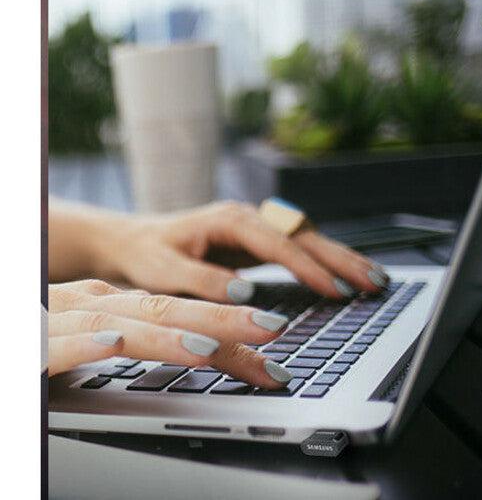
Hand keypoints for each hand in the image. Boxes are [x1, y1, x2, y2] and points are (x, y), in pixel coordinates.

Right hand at [48, 279, 292, 386]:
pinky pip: (57, 345)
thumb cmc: (46, 334)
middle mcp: (96, 307)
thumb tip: (197, 343)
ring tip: (211, 346)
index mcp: (117, 306)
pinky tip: (114, 345)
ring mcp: (62, 323)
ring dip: (166, 334)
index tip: (275, 356)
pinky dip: (87, 344)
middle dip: (223, 320)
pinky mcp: (29, 347)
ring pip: (119, 325)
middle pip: (166, 311)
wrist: (5, 325)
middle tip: (275, 329)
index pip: (184, 314)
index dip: (233, 332)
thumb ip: (140, 334)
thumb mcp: (97, 335)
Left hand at [94, 200, 388, 303]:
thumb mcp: (163, 271)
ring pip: (307, 238)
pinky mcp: (255, 239)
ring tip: (373, 277)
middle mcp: (247, 217)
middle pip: (303, 235)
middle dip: (341, 258)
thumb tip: (246, 290)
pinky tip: (342, 272)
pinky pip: (297, 246)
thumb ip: (202, 279)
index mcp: (228, 219)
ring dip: (340, 257)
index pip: (278, 244)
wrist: (132, 240)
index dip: (309, 267)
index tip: (336, 289)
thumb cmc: (146, 254)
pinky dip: (324, 259)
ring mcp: (253, 226)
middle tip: (375, 281)